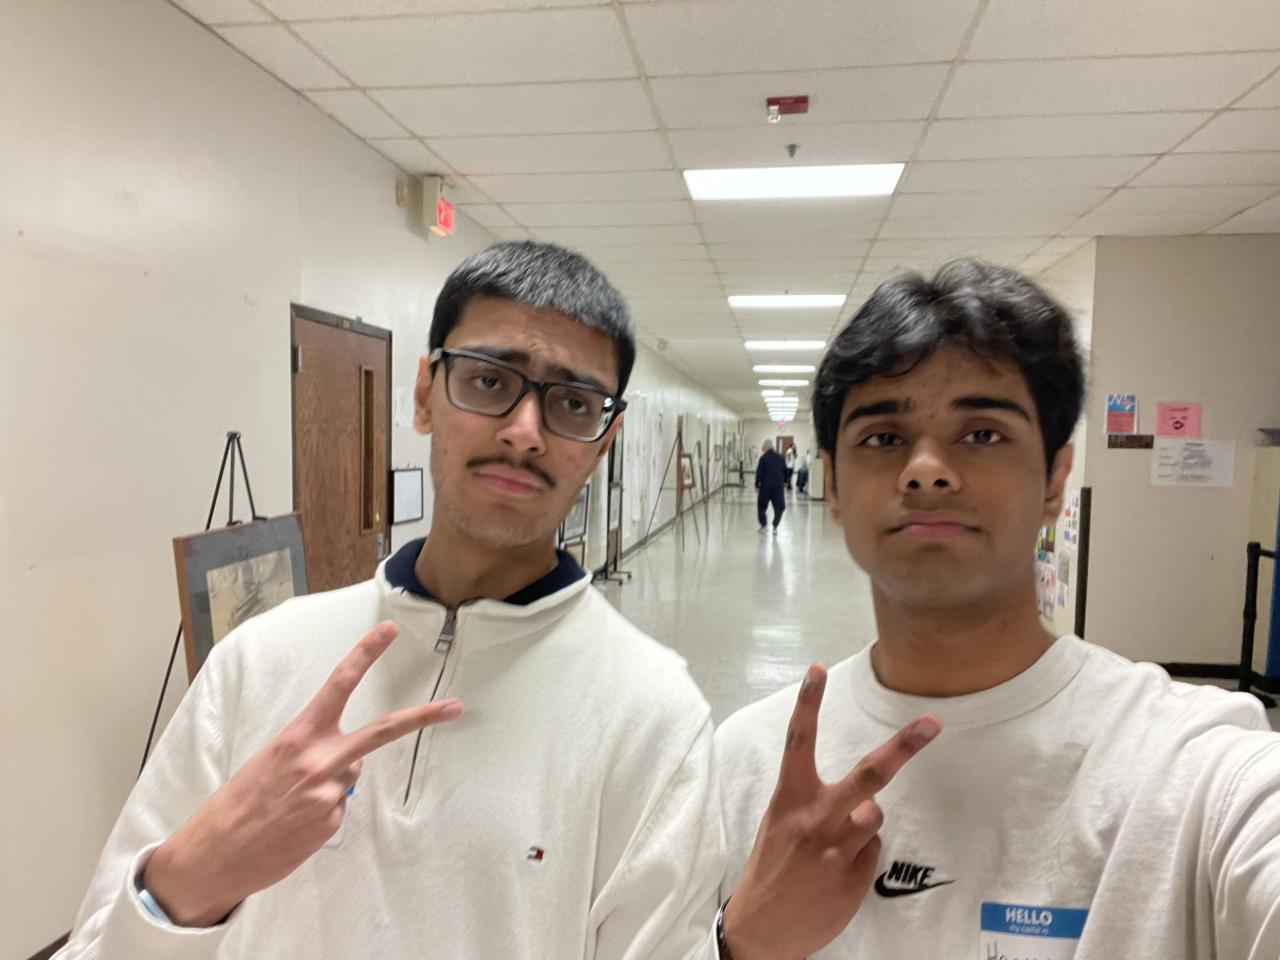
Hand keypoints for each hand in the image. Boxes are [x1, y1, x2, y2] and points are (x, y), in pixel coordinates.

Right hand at [144, 621, 462, 926]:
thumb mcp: (269, 761)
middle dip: (422, 717)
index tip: (389, 631)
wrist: (214, 855)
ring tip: (290, 803)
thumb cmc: (238, 803)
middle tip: (456, 707)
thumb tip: (350, 760)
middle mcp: (319, 760)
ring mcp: (329, 793)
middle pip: (382, 732)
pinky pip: (337, 807)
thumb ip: (311, 749)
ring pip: (350, 774)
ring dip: (329, 783)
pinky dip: (320, 812)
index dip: (365, 654)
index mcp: (298, 736)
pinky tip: (293, 823)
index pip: (338, 685)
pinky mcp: (332, 822)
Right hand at [723, 664, 939, 959]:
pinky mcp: (856, 878)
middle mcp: (817, 818)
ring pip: (874, 816)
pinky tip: (837, 873)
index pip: (798, 741)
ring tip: (834, 847)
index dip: (808, 703)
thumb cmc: (771, 868)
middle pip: (868, 774)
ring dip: (863, 824)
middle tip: (933, 722)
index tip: (817, 669)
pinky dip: (860, 855)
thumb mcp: (780, 824)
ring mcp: (839, 849)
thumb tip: (863, 800)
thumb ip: (814, 803)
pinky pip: (873, 850)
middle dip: (903, 746)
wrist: (761, 929)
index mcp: (789, 799)